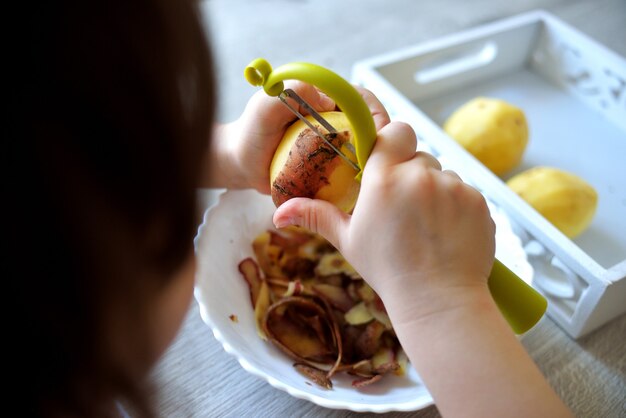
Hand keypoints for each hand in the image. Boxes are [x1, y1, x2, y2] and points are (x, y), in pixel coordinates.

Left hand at [207, 82, 389, 192]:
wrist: (241, 163)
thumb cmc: (251, 132)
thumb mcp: (265, 107)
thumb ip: (292, 92)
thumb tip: (327, 101)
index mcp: (327, 100)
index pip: (363, 100)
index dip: (374, 114)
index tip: (374, 134)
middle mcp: (338, 121)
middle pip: (374, 128)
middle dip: (382, 143)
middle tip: (372, 163)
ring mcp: (338, 147)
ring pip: (369, 152)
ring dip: (374, 165)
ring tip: (369, 180)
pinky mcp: (335, 170)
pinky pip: (355, 174)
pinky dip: (360, 182)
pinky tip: (360, 194)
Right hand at [273, 121, 495, 322]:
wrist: (438, 301)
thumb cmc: (388, 270)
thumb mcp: (348, 240)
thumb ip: (316, 217)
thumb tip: (278, 213)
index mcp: (384, 179)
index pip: (393, 131)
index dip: (391, 142)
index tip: (388, 161)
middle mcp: (420, 176)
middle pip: (417, 155)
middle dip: (410, 173)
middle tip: (405, 206)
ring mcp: (454, 187)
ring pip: (442, 173)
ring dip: (434, 190)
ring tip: (427, 224)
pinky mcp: (478, 200)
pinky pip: (464, 190)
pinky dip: (456, 206)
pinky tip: (447, 232)